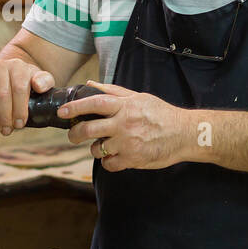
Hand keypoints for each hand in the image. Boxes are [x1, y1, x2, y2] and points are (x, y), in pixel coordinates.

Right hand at [0, 58, 53, 134]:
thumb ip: (45, 81)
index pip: (19, 89)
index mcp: (18, 67)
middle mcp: (0, 65)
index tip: (19, 125)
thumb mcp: (40, 80)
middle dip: (4, 116)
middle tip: (6, 130)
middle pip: (2, 94)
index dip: (19, 110)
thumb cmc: (26, 82)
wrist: (8, 74)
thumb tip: (39, 86)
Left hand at [56, 80, 188, 170]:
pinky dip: (108, 162)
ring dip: (96, 148)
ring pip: (97, 149)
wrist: (185, 134)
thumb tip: (90, 84)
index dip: (75, 107)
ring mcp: (127, 143)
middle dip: (75, 134)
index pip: (94, 103)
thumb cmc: (162, 114)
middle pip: (88, 129)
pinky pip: (109, 164)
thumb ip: (113, 91)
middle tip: (73, 135)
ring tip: (104, 145)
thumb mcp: (139, 97)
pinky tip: (114, 156)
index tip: (62, 112)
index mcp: (125, 106)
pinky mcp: (132, 159)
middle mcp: (124, 124)